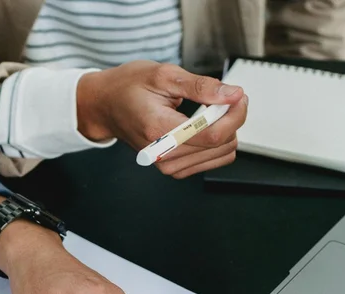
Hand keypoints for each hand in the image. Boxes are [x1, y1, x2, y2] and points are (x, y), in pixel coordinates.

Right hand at [76, 61, 248, 178]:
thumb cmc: (128, 88)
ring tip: (211, 109)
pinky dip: (216, 141)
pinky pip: (212, 160)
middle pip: (221, 144)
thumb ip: (201, 87)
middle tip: (224, 97)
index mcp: (159, 130)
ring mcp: (168, 165)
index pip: (213, 134)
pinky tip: (204, 125)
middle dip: (231, 118)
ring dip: (225, 129)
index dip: (234, 114)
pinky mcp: (174, 168)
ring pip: (222, 154)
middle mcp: (164, 154)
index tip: (238, 96)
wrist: (106, 106)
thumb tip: (232, 95)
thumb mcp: (164, 75)